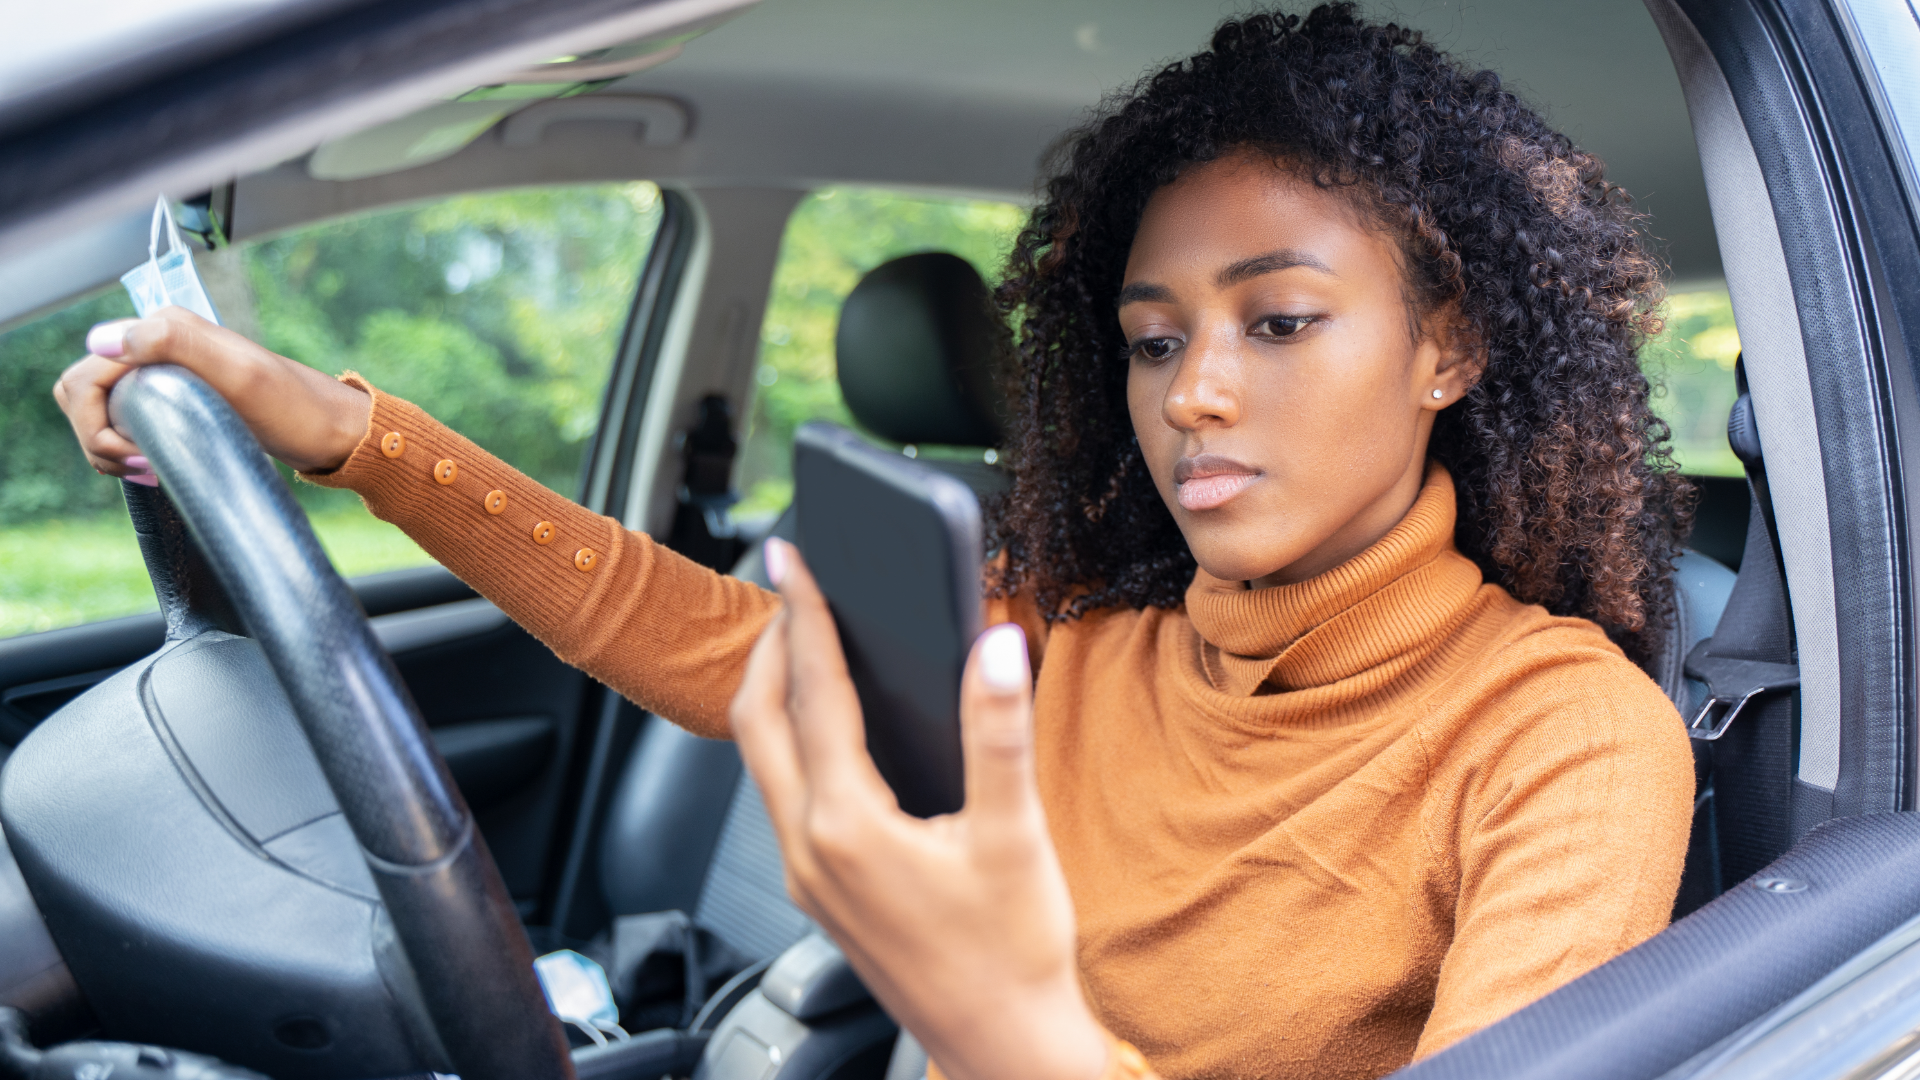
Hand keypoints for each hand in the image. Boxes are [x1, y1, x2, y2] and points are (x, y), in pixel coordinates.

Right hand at [52, 306, 369, 477]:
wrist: (336, 432)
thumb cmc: (296, 408)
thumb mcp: (241, 376)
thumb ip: (174, 344)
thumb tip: (101, 341)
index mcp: (163, 330)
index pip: (84, 377)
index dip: (95, 422)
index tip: (139, 454)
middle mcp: (157, 346)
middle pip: (81, 393)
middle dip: (96, 437)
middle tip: (143, 466)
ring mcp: (165, 375)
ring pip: (98, 411)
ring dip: (108, 448)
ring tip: (151, 470)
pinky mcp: (175, 402)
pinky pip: (122, 423)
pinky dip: (124, 450)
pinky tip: (154, 467)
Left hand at [729, 538, 1109, 1079]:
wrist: (1002, 1047)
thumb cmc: (1012, 955)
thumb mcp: (1014, 835)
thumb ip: (998, 733)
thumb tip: (995, 646)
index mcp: (847, 826)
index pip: (814, 693)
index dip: (806, 615)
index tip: (795, 558)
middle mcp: (809, 850)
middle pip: (758, 722)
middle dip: (771, 648)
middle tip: (793, 590)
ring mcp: (807, 876)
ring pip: (764, 761)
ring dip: (776, 695)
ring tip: (806, 643)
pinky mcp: (821, 893)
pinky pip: (784, 795)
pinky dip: (795, 741)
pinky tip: (832, 728)